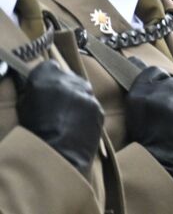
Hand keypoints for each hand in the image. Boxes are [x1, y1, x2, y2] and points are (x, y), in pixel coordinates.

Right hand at [17, 60, 103, 176]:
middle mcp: (68, 80)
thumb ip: (34, 92)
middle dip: (64, 87)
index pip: (49, 66)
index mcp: (44, 77)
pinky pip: (92, 105)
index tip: (45, 86)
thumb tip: (40, 89)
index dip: (47, 77)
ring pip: (82, 90)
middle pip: (68, 77)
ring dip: (77, 99)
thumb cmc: (32, 134)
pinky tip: (78, 126)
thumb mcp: (23, 108)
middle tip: (57, 104)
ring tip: (68, 117)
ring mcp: (86, 93)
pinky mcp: (98, 107)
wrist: (57, 156)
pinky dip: (86, 112)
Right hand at [125, 61, 172, 185]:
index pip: (156, 72)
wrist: (159, 165)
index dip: (161, 84)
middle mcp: (160, 91)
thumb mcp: (134, 109)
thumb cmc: (145, 141)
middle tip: (172, 117)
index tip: (160, 97)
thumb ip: (140, 86)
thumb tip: (135, 58)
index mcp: (141, 90)